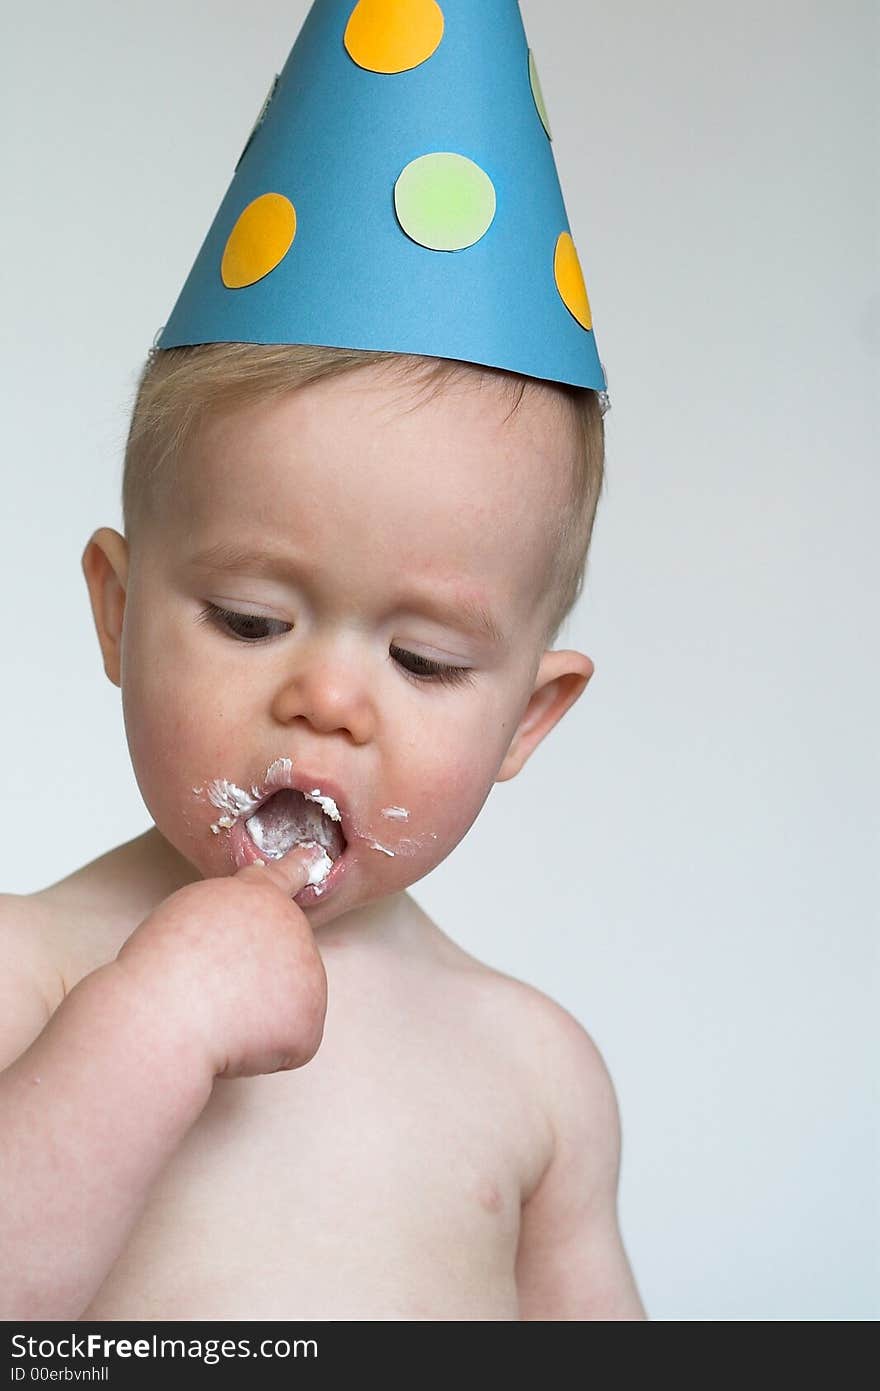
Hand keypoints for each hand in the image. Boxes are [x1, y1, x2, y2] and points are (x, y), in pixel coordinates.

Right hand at [114, 843, 328, 1079]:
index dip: (297, 867)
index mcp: (257, 896)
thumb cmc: (161, 967)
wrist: (167, 1011)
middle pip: (279, 962)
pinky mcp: (311, 1023)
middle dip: (251, 982)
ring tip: (216, 1009)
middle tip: (210, 984)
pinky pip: (289, 1046)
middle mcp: (294, 926)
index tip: (312, 855)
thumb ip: (231, 912)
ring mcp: (311, 973)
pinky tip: (233, 1039)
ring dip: (256, 1018)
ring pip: (284, 1007)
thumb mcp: (192, 913)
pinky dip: (262, 1054)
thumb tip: (257, 931)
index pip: (283, 878)